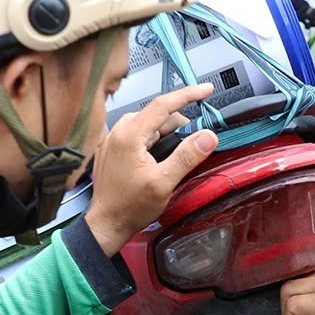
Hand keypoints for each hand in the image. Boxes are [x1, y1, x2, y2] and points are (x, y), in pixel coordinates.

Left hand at [82, 84, 217, 254]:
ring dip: (164, 133)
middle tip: (195, 141)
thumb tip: (208, 136)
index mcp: (129, 135)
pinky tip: (157, 157)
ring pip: (147, 124)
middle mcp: (117, 132)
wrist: (106, 224)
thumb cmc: (130, 207)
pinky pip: (136, 134)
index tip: (206, 90)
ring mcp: (112, 139)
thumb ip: (187, 156)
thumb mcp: (164, 183)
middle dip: (178, 123)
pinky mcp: (111, 149)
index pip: (163, 104)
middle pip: (156, 115)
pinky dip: (151, 139)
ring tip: (174, 154)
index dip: (188, 95)